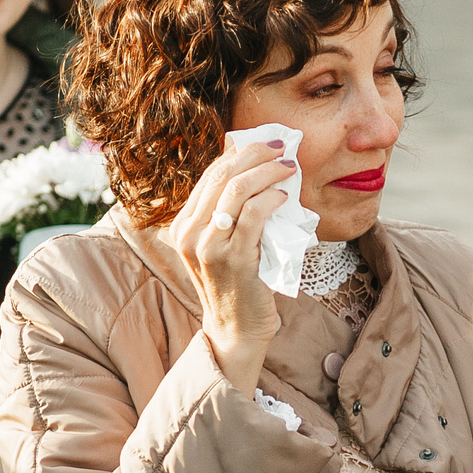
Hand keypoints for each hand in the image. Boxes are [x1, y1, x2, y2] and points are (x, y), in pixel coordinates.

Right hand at [166, 137, 293, 395]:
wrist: (236, 329)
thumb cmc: (238, 282)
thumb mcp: (225, 243)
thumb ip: (231, 211)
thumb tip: (255, 167)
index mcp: (183, 225)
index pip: (210, 175)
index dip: (240, 152)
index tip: (267, 143)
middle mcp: (189, 233)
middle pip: (221, 176)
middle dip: (255, 154)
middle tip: (282, 147)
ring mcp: (208, 246)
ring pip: (235, 190)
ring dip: (266, 172)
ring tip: (288, 168)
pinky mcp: (233, 259)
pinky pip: (252, 216)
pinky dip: (271, 199)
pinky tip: (284, 196)